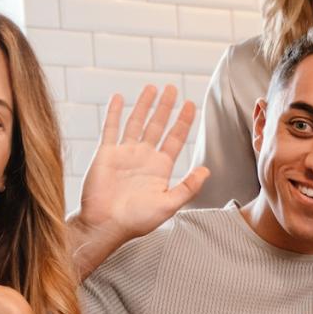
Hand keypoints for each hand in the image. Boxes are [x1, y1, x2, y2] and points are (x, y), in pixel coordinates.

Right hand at [79, 84, 209, 239]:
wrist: (105, 226)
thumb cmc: (136, 220)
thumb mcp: (169, 204)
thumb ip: (188, 186)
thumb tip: (206, 170)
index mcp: (160, 168)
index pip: (175, 138)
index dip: (183, 121)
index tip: (190, 105)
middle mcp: (143, 158)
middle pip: (157, 125)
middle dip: (165, 107)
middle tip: (172, 88)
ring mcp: (124, 154)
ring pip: (136, 122)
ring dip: (144, 105)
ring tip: (152, 88)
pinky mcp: (106, 154)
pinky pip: (111, 128)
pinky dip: (115, 112)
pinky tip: (120, 98)